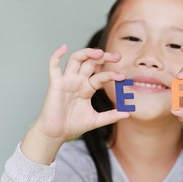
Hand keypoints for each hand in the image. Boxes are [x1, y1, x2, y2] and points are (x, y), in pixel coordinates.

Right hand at [22, 45, 129, 163]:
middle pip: (91, 63)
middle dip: (104, 57)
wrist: (56, 134)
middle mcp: (78, 81)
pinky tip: (63, 47)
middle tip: (117, 56)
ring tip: (99, 52)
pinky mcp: (56, 84)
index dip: (112, 75)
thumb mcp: (96, 120)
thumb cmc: (73, 126)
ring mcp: (67, 81)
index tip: (123, 77)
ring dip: (87, 53)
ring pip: (76, 60)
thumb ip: (111, 116)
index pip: (101, 76)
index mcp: (87, 88)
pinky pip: (53, 66)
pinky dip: (57, 55)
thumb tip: (128, 113)